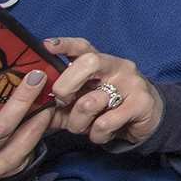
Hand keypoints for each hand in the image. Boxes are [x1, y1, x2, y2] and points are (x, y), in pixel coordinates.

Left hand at [43, 36, 163, 146]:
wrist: (149, 120)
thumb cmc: (110, 110)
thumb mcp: (82, 106)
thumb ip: (59, 106)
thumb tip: (31, 109)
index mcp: (102, 64)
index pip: (83, 48)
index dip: (64, 45)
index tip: (46, 46)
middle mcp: (117, 68)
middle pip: (87, 63)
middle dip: (66, 85)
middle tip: (64, 101)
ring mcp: (131, 84)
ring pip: (89, 103)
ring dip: (78, 124)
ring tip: (85, 127)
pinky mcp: (140, 103)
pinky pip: (104, 123)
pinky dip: (96, 135)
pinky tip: (102, 133)